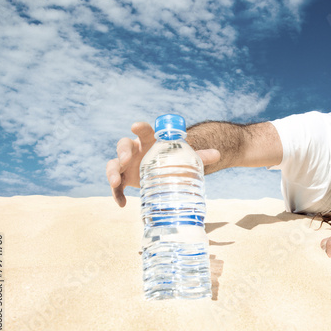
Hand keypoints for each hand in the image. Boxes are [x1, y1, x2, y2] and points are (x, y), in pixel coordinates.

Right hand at [106, 122, 220, 206]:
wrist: (161, 172)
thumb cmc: (171, 160)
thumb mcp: (183, 158)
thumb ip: (199, 156)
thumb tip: (218, 154)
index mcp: (149, 141)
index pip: (143, 131)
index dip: (139, 127)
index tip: (135, 126)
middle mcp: (134, 150)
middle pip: (123, 145)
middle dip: (122, 151)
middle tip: (125, 160)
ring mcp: (126, 164)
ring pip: (113, 164)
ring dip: (112, 172)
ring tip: (116, 182)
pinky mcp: (123, 178)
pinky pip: (115, 186)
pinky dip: (116, 194)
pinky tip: (121, 204)